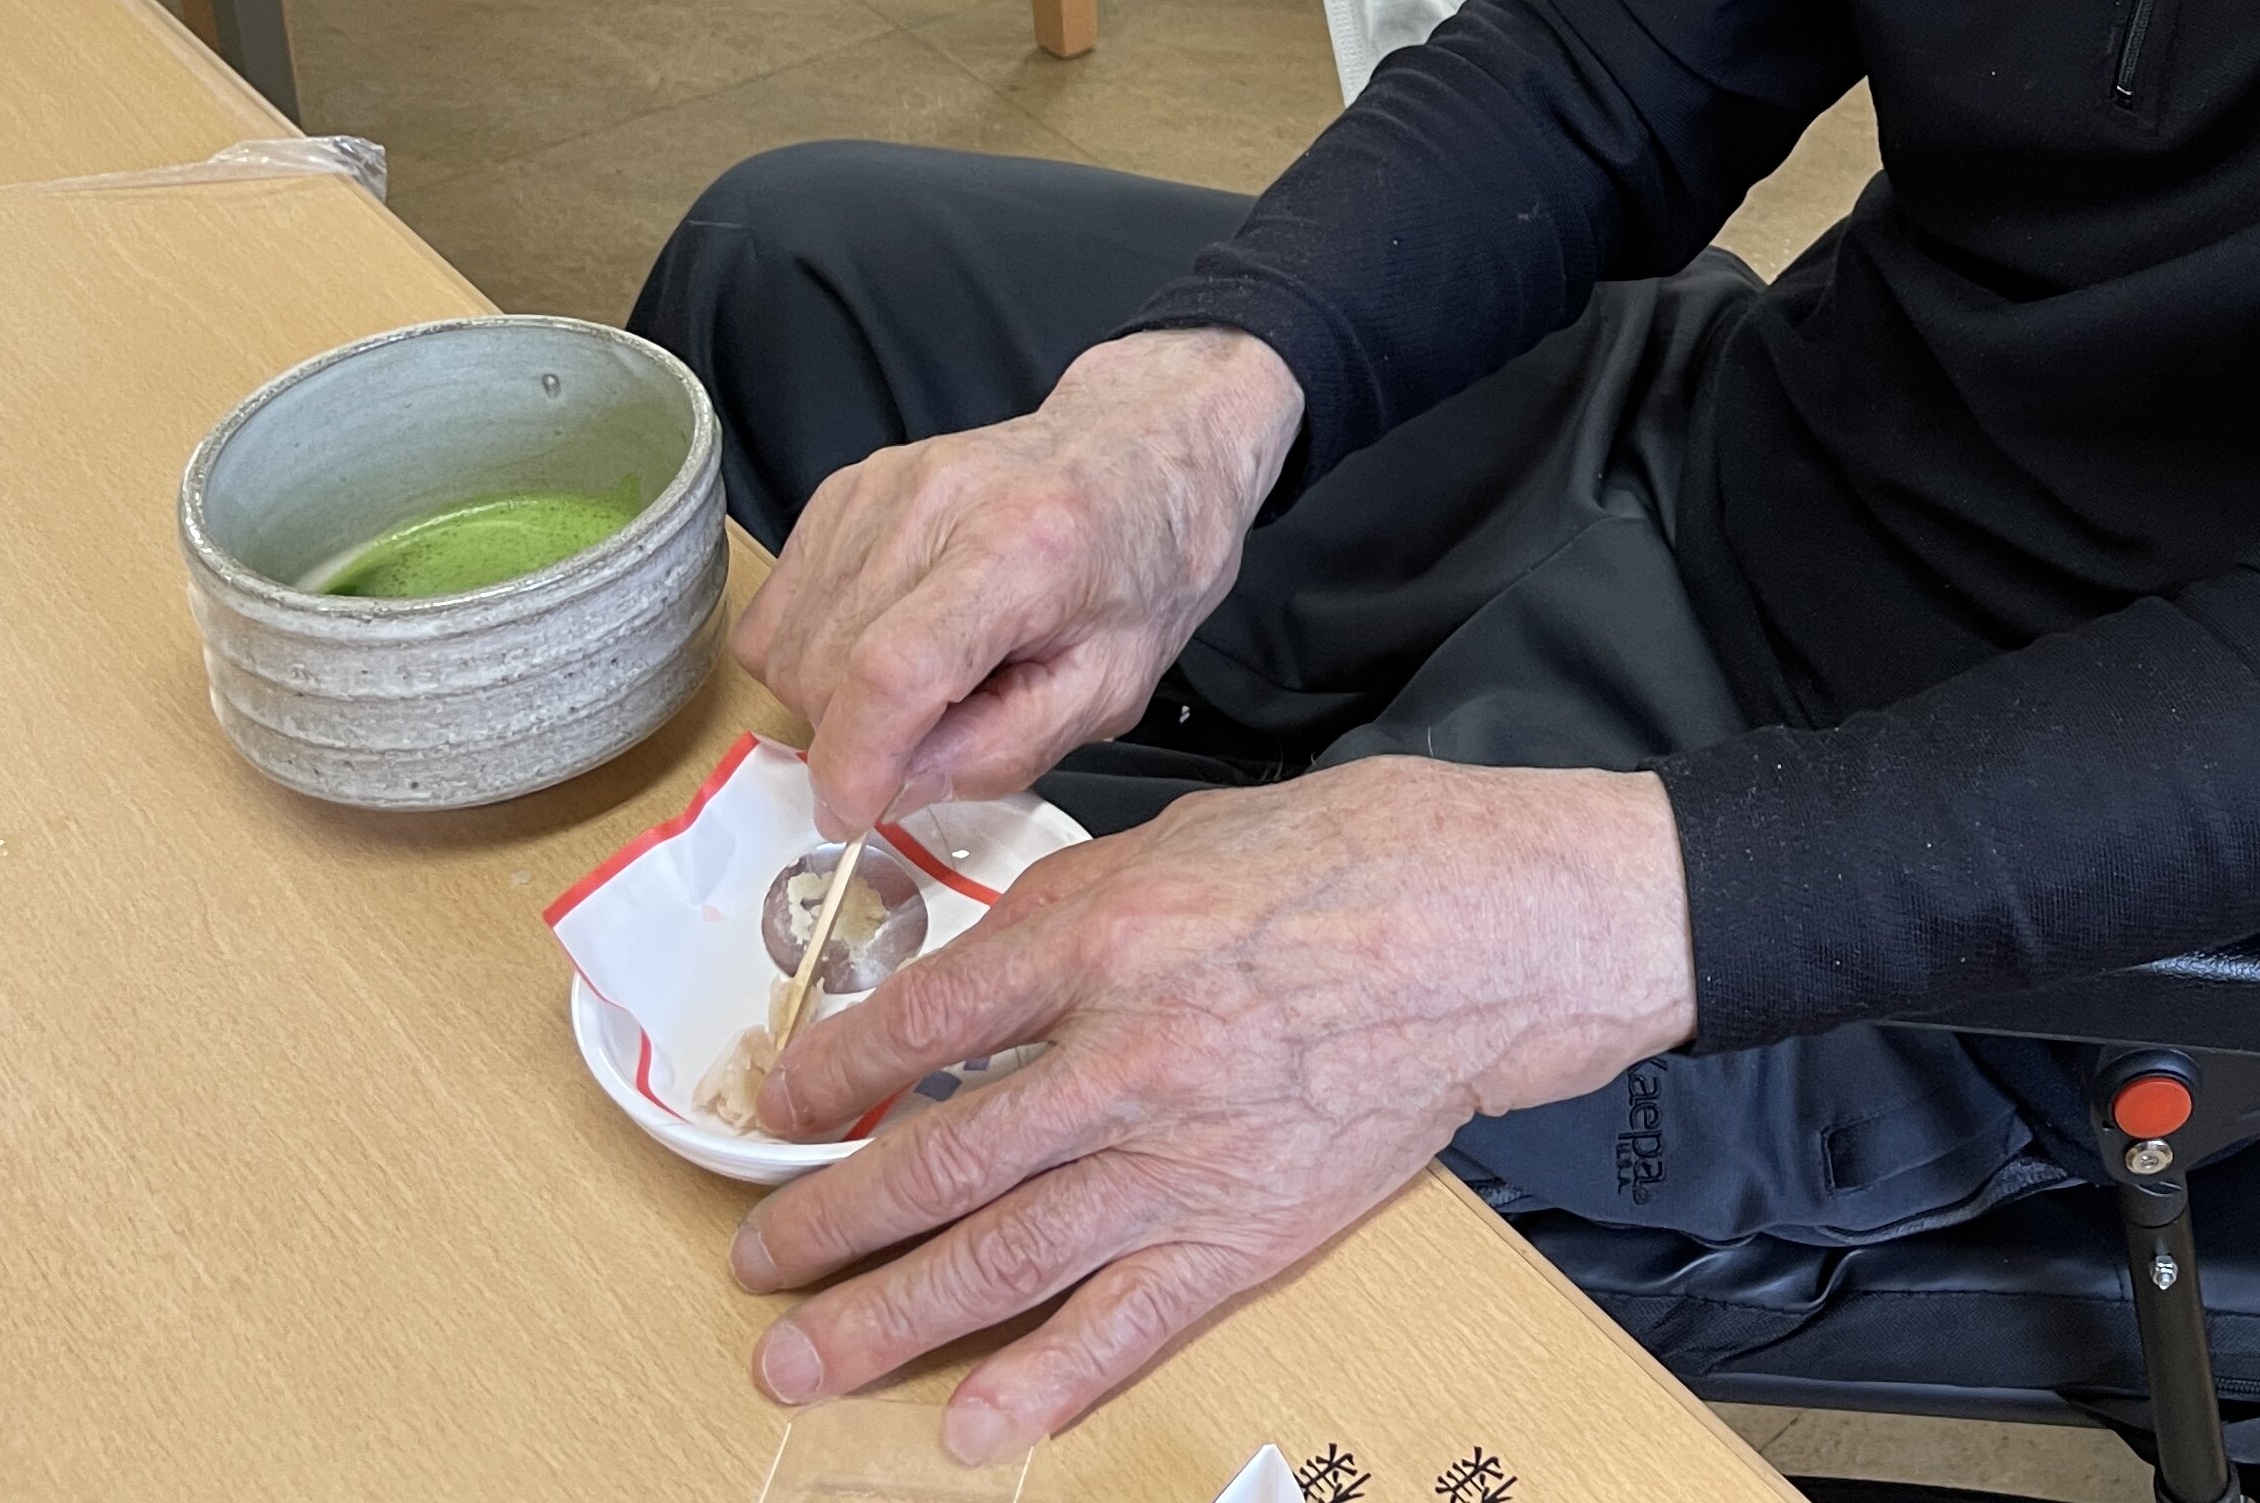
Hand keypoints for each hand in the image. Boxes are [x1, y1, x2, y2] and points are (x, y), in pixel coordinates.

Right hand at [731, 328, 1304, 837]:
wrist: (1136, 462)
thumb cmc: (1135, 570)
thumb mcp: (1108, 690)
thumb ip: (1002, 750)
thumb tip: (892, 787)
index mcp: (1024, 550)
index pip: (894, 669)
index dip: (856, 761)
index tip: (852, 813)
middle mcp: (940, 502)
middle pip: (828, 666)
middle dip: (860, 736)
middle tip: (934, 729)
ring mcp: (882, 487)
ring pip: (786, 644)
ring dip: (830, 697)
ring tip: (922, 680)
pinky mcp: (845, 488)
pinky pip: (777, 608)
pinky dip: (812, 651)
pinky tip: (884, 641)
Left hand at [731, 757, 1699, 1462]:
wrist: (1502, 932)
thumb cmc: (1357, 858)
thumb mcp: (1188, 836)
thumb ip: (1070, 909)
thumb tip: (973, 970)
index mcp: (1108, 937)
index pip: (923, 1023)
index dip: (831, 1078)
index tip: (781, 1111)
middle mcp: (1130, 1058)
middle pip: (942, 1162)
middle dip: (829, 1222)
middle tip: (757, 1260)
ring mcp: (1191, 1158)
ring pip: (1007, 1258)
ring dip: (890, 1317)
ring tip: (800, 1360)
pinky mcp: (1252, 1231)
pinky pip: (1130, 1323)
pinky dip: (1045, 1380)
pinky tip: (970, 1425)